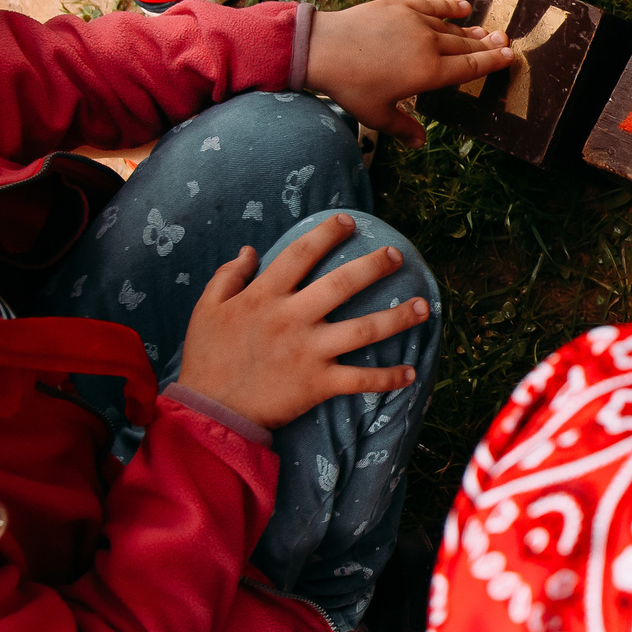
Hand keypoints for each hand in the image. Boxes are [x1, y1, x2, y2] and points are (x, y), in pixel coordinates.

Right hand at [178, 214, 431, 428]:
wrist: (210, 410)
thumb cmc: (207, 358)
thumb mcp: (207, 309)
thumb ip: (228, 276)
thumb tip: (249, 250)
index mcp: (265, 296)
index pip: (301, 254)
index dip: (327, 233)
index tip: (349, 221)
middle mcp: (292, 318)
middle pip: (342, 284)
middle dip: (375, 266)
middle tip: (397, 255)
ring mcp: (309, 351)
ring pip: (363, 330)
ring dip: (397, 318)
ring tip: (424, 306)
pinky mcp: (317, 383)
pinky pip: (360, 379)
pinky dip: (387, 378)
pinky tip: (410, 373)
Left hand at [306, 0, 511, 148]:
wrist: (323, 48)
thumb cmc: (350, 86)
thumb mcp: (376, 115)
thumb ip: (403, 128)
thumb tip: (420, 143)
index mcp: (429, 74)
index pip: (469, 68)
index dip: (492, 63)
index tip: (510, 57)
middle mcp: (429, 46)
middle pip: (466, 46)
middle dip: (487, 45)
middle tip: (505, 42)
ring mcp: (416, 23)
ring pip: (451, 28)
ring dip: (470, 31)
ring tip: (485, 32)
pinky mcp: (401, 7)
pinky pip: (432, 6)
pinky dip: (450, 7)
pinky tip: (463, 7)